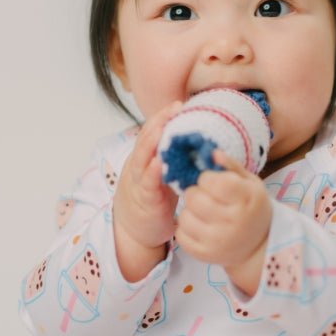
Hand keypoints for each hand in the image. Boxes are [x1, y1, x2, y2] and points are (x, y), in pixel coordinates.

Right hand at [112, 102, 181, 280]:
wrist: (137, 230)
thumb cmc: (154, 200)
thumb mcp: (165, 175)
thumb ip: (175, 159)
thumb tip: (198, 142)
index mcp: (145, 157)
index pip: (153, 131)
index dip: (163, 117)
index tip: (179, 104)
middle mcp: (139, 165)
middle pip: (146, 138)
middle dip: (160, 121)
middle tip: (175, 107)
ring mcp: (139, 181)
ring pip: (143, 156)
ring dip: (153, 141)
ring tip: (164, 126)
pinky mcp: (144, 198)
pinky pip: (146, 182)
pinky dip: (152, 171)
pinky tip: (159, 162)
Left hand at [175, 152, 270, 295]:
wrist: (257, 247)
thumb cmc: (251, 208)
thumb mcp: (250, 183)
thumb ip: (231, 166)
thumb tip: (211, 153)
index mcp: (246, 199)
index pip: (212, 181)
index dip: (207, 178)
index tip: (212, 181)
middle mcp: (233, 222)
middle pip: (194, 197)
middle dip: (196, 192)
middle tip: (206, 196)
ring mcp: (217, 241)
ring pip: (184, 215)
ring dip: (190, 210)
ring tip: (203, 212)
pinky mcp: (204, 255)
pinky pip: (180, 234)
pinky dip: (186, 228)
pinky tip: (200, 226)